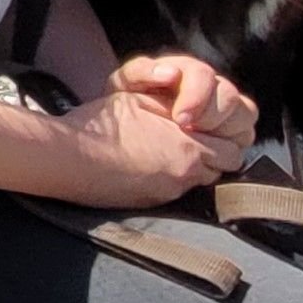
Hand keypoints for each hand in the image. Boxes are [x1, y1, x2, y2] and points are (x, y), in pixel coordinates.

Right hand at [58, 80, 241, 206]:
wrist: (69, 157)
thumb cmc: (101, 124)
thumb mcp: (141, 98)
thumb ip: (176, 104)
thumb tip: (193, 111)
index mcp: (188, 145)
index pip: (233, 149)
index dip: (222, 136)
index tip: (208, 129)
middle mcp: (185, 173)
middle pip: (223, 170)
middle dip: (215, 155)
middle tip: (195, 141)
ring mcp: (170, 192)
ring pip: (202, 182)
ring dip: (195, 168)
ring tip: (171, 153)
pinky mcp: (153, 203)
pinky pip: (177, 191)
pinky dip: (173, 179)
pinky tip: (152, 167)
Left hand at [109, 50, 255, 158]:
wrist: (128, 130)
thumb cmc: (128, 103)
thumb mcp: (124, 83)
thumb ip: (140, 71)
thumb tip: (170, 73)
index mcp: (188, 71)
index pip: (203, 75)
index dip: (196, 96)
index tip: (180, 119)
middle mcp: (212, 87)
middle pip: (229, 96)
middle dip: (210, 116)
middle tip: (188, 131)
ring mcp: (225, 111)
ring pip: (245, 116)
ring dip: (225, 132)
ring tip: (199, 143)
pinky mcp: (231, 134)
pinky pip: (243, 139)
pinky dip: (230, 148)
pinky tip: (208, 156)